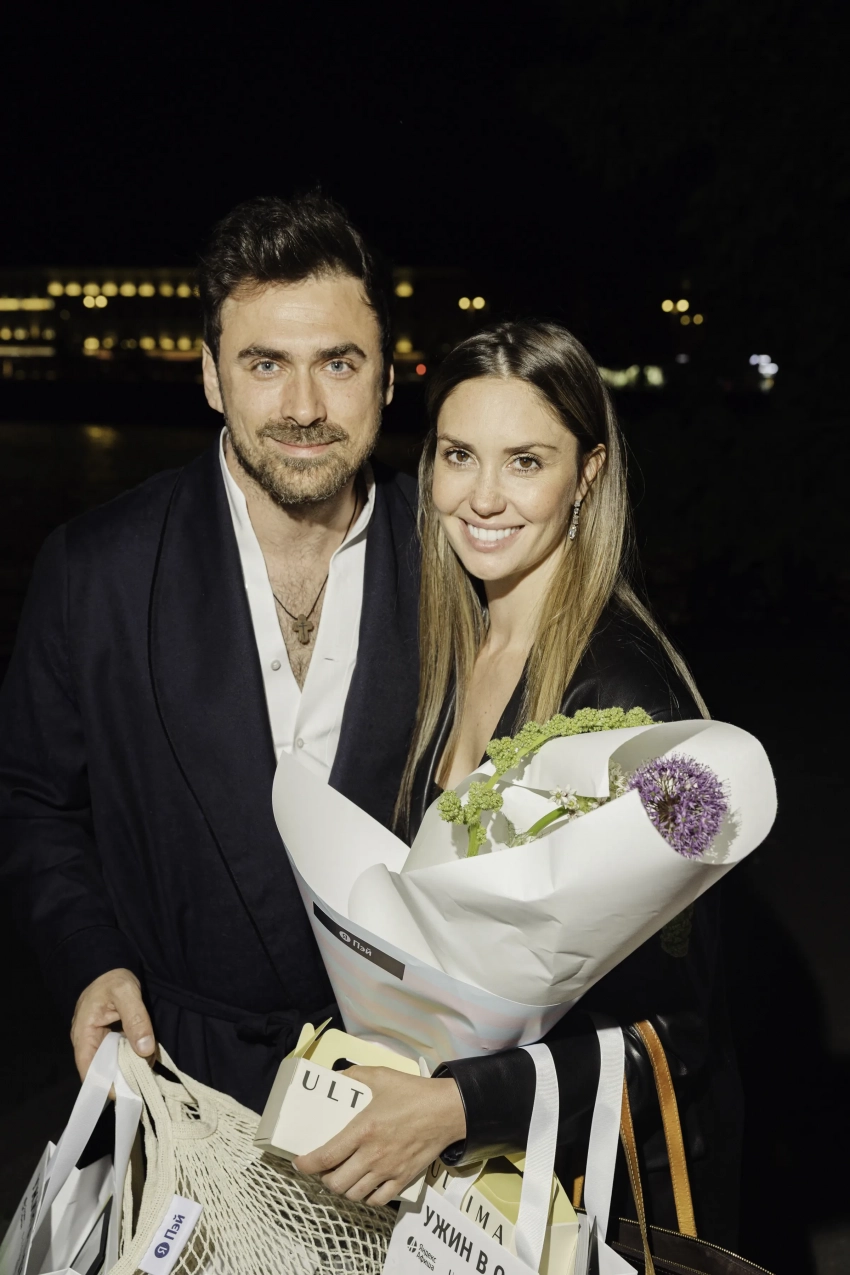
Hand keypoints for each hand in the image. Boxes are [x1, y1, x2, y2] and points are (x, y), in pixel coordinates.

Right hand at [71, 968, 154, 1079]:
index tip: (126, 1095)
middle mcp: (88, 1042)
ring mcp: (99, 1040)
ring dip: (129, 1069)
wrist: (109, 964)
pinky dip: (132, 1058)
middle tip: (144, 1087)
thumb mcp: (126, 993)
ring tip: (149, 1077)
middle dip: (122, 1079)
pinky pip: (119, 1053)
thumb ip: (135, 1019)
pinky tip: (147, 1061)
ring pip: (113, 1063)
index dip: (105, 1085)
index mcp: (83, 1034)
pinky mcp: (110, 1036)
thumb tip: (145, 1050)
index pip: (89, 1070)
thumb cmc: (113, 978)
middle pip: (102, 1070)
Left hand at [293, 1067, 465, 1206]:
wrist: (446, 1110)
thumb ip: (356, 1075)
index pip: (326, 1157)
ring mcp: (388, 1170)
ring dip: (343, 1189)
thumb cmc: (413, 1093)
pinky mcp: (403, 1179)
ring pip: (354, 1194)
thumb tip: (336, 1076)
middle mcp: (372, 1155)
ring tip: (342, 1177)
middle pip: (336, 1182)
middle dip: (324, 1179)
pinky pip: (378, 1200)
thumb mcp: (381, 1076)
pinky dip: (366, 1197)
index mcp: (363, 1130)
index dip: (307, 1164)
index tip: (299, 1163)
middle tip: (324, 1169)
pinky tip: (364, 1187)